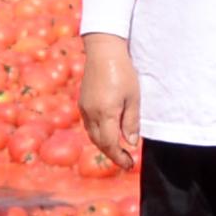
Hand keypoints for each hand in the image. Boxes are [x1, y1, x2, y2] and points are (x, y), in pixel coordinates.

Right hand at [78, 34, 140, 169]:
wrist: (103, 51)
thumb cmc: (123, 72)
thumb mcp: (133, 97)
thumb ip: (131, 122)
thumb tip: (131, 143)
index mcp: (105, 113)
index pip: (110, 144)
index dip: (119, 157)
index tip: (130, 164)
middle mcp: (91, 113)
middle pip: (99, 143)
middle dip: (112, 154)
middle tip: (127, 161)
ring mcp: (84, 108)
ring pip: (92, 135)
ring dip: (104, 145)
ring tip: (119, 150)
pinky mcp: (82, 103)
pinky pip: (89, 125)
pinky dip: (98, 134)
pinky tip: (108, 133)